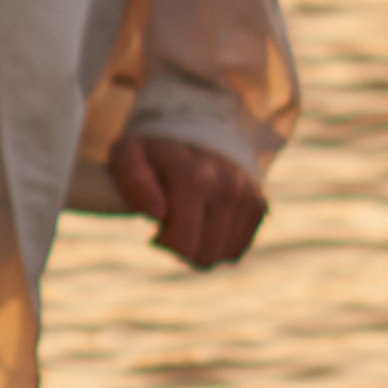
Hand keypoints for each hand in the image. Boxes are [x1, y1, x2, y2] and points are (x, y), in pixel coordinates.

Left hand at [108, 129, 265, 270]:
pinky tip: (206, 223)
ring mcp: (246, 195)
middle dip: (181, 248)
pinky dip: (219, 244)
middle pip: (205, 255)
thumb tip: (158, 212)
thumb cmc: (152, 153)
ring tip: (189, 220)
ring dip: (201, 246)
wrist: (192, 132)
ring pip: (223, 256)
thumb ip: (132, 180)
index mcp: (192, 175)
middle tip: (171, 223)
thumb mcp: (128, 155)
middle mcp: (227, 185)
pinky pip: (237, 249)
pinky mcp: (258, 204)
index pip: (183, 243)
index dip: (163, 242)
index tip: (156, 222)